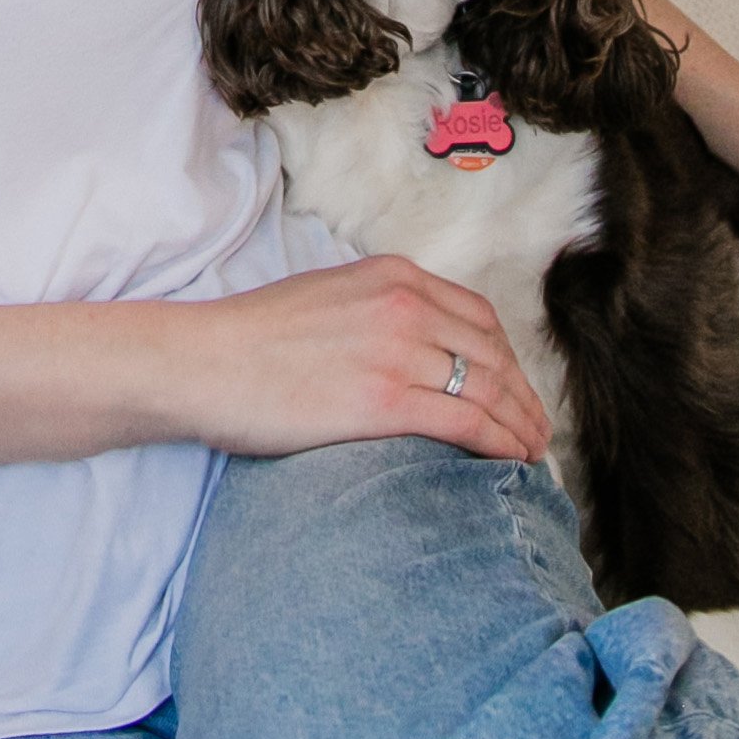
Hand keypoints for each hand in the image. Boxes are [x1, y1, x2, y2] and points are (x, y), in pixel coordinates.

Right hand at [197, 257, 554, 463]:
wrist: (202, 362)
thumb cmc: (250, 340)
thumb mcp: (327, 298)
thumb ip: (375, 312)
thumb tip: (407, 349)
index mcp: (393, 276)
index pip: (478, 317)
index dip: (508, 359)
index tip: (517, 389)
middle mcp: (405, 305)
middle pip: (494, 353)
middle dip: (524, 396)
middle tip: (537, 429)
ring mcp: (397, 350)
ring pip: (488, 389)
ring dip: (521, 424)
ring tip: (533, 453)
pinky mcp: (384, 399)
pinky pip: (467, 421)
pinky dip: (501, 442)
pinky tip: (512, 461)